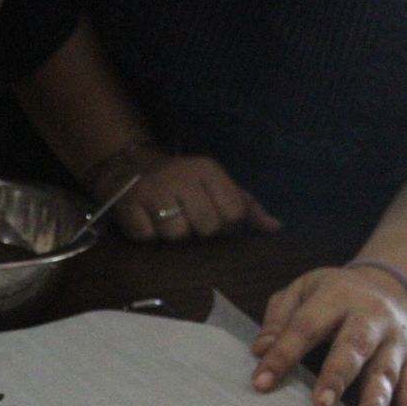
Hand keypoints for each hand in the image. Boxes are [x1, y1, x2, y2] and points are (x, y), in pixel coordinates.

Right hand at [106, 155, 280, 241]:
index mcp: (209, 171)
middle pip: (207, 227)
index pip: (233, 214)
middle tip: (187, 219)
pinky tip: (147, 221)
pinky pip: (148, 237)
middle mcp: (183, 177)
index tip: (212, 217)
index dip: (225, 224)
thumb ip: (247, 207)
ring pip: (177, 234)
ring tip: (166, 221)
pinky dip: (148, 235)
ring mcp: (154, 191)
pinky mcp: (130, 206)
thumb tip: (276, 227)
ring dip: (172, 235)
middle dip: (199, 231)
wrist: (133, 168)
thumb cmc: (184, 184)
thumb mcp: (217, 186)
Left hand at [250, 265, 406, 405]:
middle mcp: (370, 317)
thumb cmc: (337, 294)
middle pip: (354, 346)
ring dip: (377, 398)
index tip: (262, 383)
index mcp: (337, 297)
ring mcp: (394, 341)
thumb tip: (260, 349)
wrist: (394, 284)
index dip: (283, 355)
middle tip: (322, 405)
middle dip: (338, 376)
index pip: (306, 327)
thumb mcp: (304, 290)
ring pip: (386, 370)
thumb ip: (280, 317)